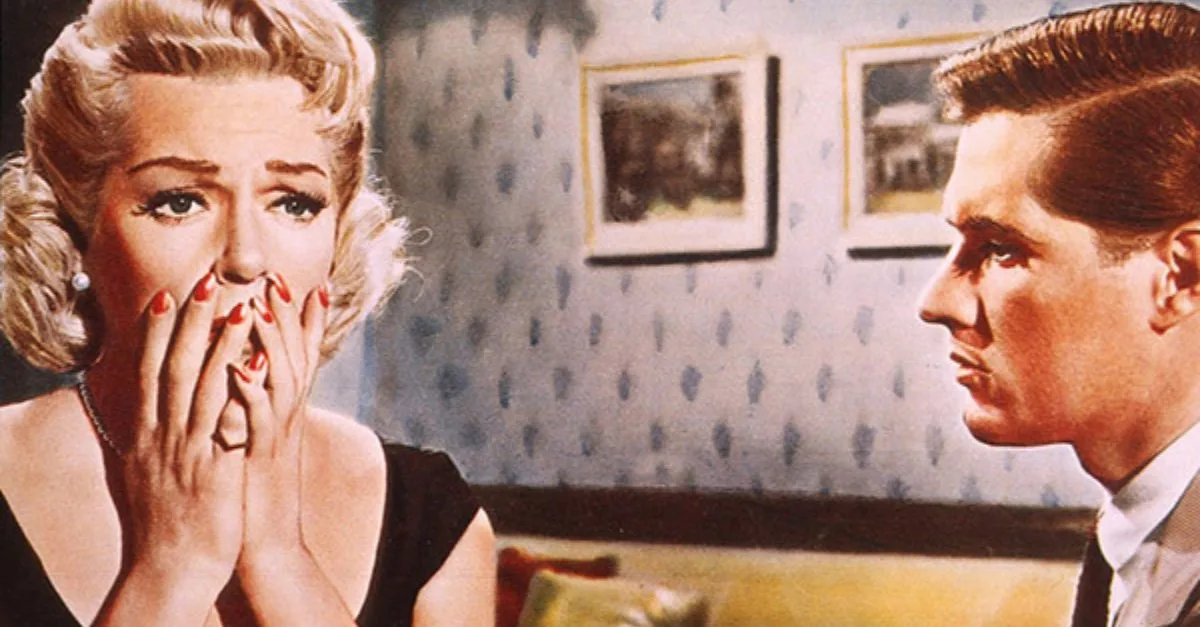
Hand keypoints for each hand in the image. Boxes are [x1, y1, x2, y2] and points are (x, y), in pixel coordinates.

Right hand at [116, 273, 249, 599]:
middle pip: (176, 367)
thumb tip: (151, 408)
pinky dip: (238, 392)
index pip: (150, 370)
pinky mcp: (212, 470)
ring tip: (242, 307)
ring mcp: (186, 451)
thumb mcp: (150, 470)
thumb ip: (153, 436)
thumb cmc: (166, 520)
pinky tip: (255, 366)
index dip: (159, 332)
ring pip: (202, 387)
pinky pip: (225, 423)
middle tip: (205, 279)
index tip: (169, 295)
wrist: (170, 567)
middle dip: (191, 322)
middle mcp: (162, 436)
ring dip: (222, 344)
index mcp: (147, 434)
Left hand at [230, 277, 328, 562]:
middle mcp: (288, 421)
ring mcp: (277, 439)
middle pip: (295, 358)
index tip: (310, 284)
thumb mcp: (263, 445)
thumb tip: (253, 377)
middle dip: (287, 317)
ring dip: (271, 344)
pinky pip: (259, 422)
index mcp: (286, 415)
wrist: (271, 548)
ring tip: (258, 308)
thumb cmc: (259, 496)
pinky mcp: (261, 462)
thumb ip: (263, 411)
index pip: (303, 357)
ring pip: (281, 381)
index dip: (307, 322)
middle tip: (279, 278)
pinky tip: (242, 371)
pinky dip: (251, 395)